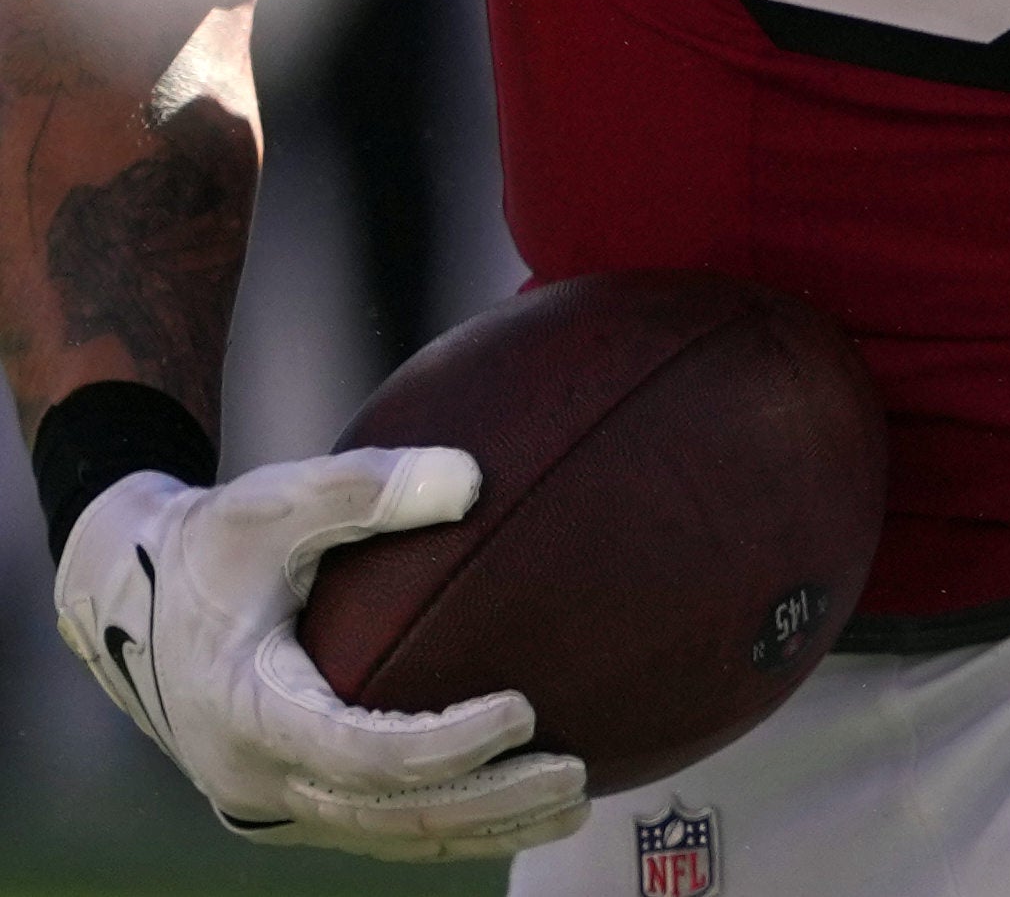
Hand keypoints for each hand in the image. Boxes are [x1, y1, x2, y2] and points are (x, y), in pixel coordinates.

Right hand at [53, 450, 585, 857]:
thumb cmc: (211, 544)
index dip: (444, 744)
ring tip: (574, 804)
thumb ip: (364, 487)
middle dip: (486, 802)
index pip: (358, 752)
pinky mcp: (287, 801)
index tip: (525, 711)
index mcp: (247, 707)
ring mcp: (269, 798)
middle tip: (577, 775)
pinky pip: (374, 827)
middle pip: (387, 811)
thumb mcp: (270, 502)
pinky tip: (518, 808)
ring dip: (481, 828)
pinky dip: (446, 827)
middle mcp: (254, 773)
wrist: (127, 603)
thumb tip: (470, 479)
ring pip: (386, 834)